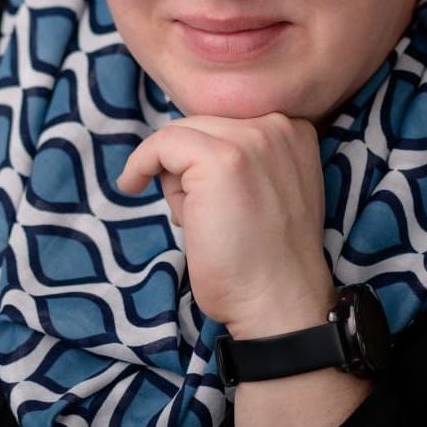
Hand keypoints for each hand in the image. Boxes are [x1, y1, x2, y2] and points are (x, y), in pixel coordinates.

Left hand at [117, 112, 336, 337]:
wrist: (279, 303)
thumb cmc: (265, 259)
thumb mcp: (266, 188)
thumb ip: (241, 159)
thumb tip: (179, 148)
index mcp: (293, 130)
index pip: (228, 123)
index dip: (203, 157)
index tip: (195, 189)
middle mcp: (278, 125)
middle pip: (203, 124)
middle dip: (188, 164)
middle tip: (196, 214)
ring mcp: (251, 139)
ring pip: (182, 133)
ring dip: (174, 173)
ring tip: (194, 219)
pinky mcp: (221, 159)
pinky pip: (162, 143)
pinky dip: (141, 162)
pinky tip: (132, 184)